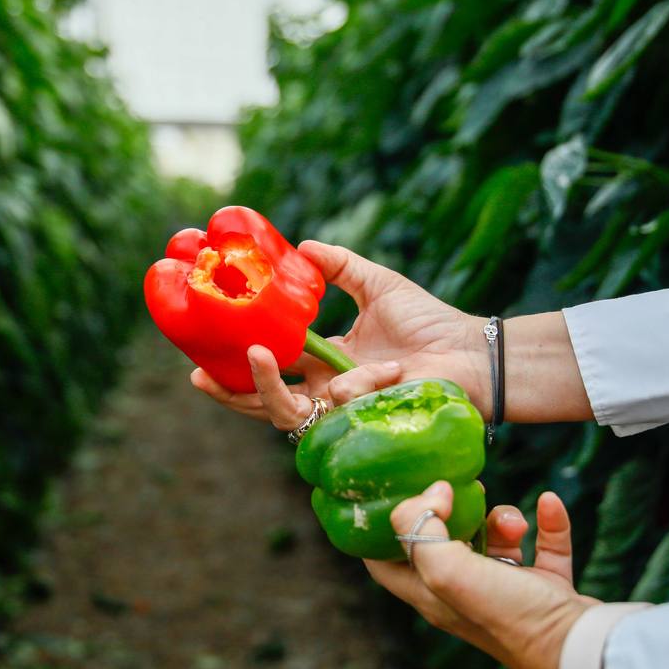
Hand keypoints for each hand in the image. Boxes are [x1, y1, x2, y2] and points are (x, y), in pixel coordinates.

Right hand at [191, 240, 486, 431]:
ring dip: (264, 387)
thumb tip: (300, 246)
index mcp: (325, 360)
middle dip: (227, 392)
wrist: (471, 354)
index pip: (272, 365)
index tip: (203, 348)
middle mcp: (327, 389)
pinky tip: (381, 370)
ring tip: (255, 355)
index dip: (237, 361)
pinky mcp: (360, 423)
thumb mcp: (376, 284)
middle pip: (263, 399)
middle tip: (197, 375)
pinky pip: (338, 408)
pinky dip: (357, 384)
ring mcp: (341, 410)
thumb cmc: (431, 323)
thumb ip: (339, 267)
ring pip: (283, 413)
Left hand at [366, 482, 596, 668]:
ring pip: (496, 541)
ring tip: (513, 521)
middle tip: (457, 488)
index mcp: (432, 596)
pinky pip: (544, 543)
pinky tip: (548, 504)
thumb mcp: (449, 571)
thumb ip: (424, 528)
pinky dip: (547, 522)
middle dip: (449, 512)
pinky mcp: (546, 587)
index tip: (393, 495)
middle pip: (443, 544)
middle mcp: (464, 595)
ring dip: (503, 519)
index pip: (387, 564)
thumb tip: (432, 491)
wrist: (578, 646)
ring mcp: (508, 592)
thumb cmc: (509, 616)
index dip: (381, 532)